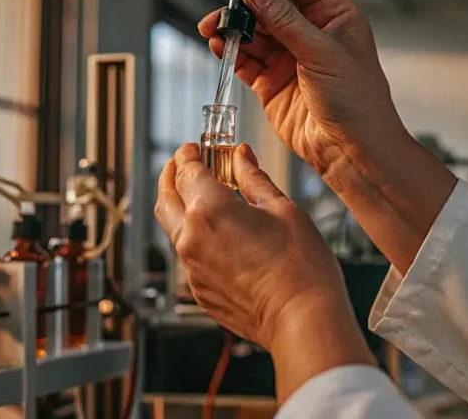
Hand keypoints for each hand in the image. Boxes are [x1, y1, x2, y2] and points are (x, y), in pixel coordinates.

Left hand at [154, 143, 373, 399]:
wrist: (301, 319)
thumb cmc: (300, 268)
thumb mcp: (282, 209)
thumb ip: (254, 180)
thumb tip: (242, 157)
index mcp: (210, 210)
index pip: (187, 170)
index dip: (189, 154)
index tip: (194, 148)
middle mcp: (191, 238)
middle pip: (165, 197)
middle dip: (171, 176)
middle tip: (182, 165)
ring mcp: (192, 267)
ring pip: (172, 228)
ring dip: (179, 207)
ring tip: (201, 199)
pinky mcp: (199, 290)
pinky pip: (187, 255)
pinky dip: (194, 237)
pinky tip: (217, 235)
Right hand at [201, 0, 456, 274]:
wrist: (352, 150)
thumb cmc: (358, 101)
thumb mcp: (321, 53)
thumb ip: (284, 20)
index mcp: (333, 14)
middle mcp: (309, 31)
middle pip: (269, 1)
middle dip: (244, 2)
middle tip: (226, 7)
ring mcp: (288, 56)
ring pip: (252, 30)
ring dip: (233, 28)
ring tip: (216, 29)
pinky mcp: (271, 81)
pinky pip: (245, 59)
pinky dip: (230, 51)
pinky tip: (220, 46)